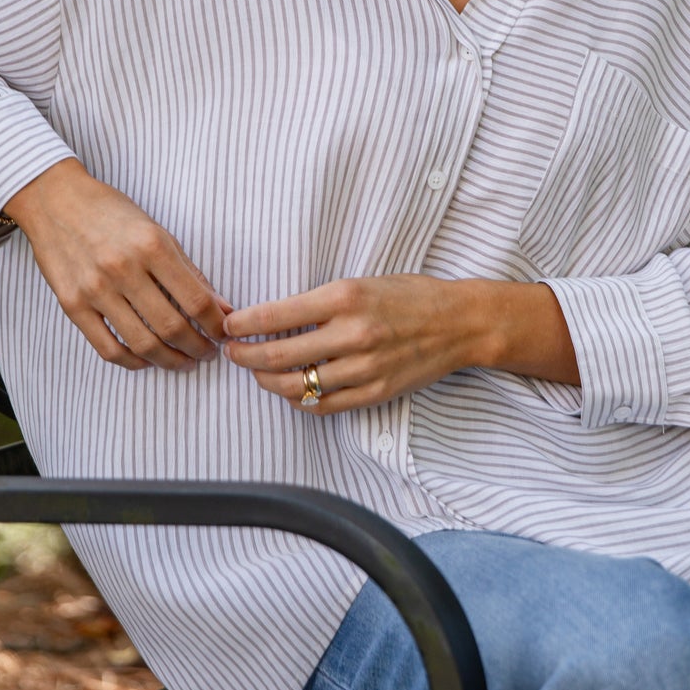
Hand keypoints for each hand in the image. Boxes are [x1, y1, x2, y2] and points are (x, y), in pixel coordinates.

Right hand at [3, 159, 230, 370]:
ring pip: (142, 344)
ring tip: (184, 362)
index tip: (224, 333)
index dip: (216, 324)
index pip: (196, 299)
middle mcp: (123, 269)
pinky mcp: (72, 305)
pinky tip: (147, 360)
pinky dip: (133, 362)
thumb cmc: (111, 213)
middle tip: (208, 353)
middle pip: (172, 326)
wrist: (54, 200)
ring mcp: (95, 289)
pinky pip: (108, 348)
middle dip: (198, 347)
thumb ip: (188, 270)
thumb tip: (220, 307)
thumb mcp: (157, 230)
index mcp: (151, 246)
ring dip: (171, 360)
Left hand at [222, 274, 577, 412]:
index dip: (243, 324)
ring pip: (297, 386)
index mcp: (345, 297)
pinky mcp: (375, 392)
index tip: (229, 325)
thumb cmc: (409, 296)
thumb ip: (318, 301)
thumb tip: (269, 319)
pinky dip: (300, 400)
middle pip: (278, 356)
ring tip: (258, 372)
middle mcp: (353, 333)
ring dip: (267, 382)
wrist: (460, 323)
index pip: (276, 316)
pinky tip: (291, 389)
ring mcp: (364, 368)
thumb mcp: (361, 282)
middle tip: (232, 352)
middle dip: (244, 356)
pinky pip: (323, 406)